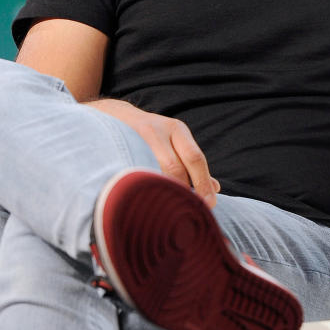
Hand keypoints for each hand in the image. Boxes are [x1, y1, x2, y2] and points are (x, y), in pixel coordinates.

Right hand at [88, 99, 220, 206]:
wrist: (114, 117)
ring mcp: (134, 139)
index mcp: (176, 129)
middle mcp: (157, 131)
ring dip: (162, 192)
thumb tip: (215, 189)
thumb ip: (193, 163)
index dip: (203, 183)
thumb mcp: (175, 141)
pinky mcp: (117, 149)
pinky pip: (133, 174)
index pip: (194, 157)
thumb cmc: (153, 136)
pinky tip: (146, 202)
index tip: (210, 204)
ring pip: (152, 172)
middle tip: (190, 212)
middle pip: (174, 167)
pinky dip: (142, 189)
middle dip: (184, 191)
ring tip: (169, 211)